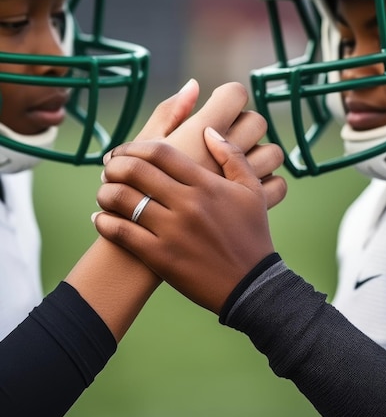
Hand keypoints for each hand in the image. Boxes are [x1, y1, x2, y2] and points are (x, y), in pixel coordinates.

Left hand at [93, 128, 286, 312]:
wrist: (253, 285)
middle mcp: (187, 203)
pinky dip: (104, 222)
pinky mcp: (161, 257)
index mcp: (206, 184)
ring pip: (123, 200)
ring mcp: (172, 231)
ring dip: (105, 192)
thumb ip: (232, 156)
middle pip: (135, 170)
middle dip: (114, 165)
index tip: (123, 151)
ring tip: (104, 192)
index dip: (133, 146)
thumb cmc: (252, 235)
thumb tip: (209, 131)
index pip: (160, 152)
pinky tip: (100, 219)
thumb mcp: (252, 191)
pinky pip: (122, 232)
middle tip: (108, 168)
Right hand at [107, 80, 282, 207]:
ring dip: (260, 153)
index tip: (221, 103)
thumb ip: (169, 115)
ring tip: (243, 160)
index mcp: (197, 135)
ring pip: (271, 153)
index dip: (230, 95)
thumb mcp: (144, 152)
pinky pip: (278, 186)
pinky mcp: (249, 211)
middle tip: (229, 133)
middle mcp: (225, 156)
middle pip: (255, 121)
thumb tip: (194, 86)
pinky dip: (271, 182)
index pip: (233, 95)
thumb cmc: (134, 196)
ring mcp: (240, 184)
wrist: (141, 254)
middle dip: (245, 123)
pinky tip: (252, 185)